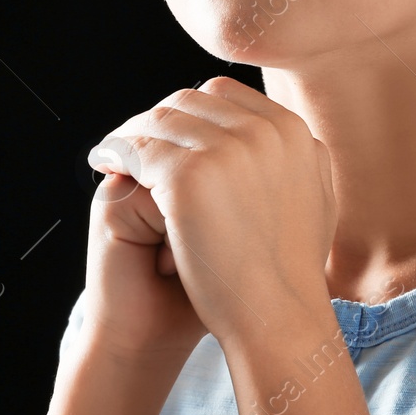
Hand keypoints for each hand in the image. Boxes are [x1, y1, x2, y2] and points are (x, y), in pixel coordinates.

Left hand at [87, 76, 336, 349]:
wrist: (277, 317)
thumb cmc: (288, 272)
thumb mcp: (312, 198)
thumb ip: (292, 159)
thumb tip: (269, 133)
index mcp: (293, 130)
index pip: (224, 97)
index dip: (190, 114)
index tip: (168, 135)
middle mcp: (263, 129)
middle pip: (189, 103)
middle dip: (159, 121)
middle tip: (132, 141)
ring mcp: (226, 149)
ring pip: (159, 122)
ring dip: (132, 134)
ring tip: (111, 154)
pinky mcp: (189, 175)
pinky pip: (137, 149)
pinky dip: (115, 152)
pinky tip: (103, 166)